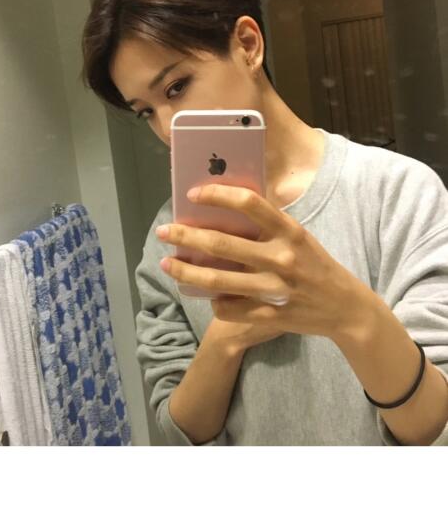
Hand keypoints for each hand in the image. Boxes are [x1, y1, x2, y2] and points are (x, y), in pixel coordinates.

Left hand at [156, 183, 373, 348]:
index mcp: (290, 231)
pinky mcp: (272, 316)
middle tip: (163, 231)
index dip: (217, 194)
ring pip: (217, 281)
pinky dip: (212, 301)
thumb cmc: (316, 265)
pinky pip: (230, 309)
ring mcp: (276, 290)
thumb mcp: (299, 236)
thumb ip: (269, 224)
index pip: (249, 203)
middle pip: (222, 245)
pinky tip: (200, 294)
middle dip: (185, 236)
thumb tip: (228, 203)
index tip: (193, 193)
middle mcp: (282, 258)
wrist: (346, 308)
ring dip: (185, 272)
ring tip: (166, 263)